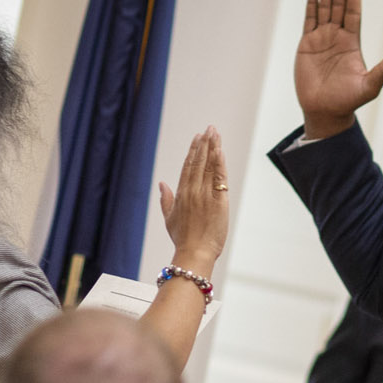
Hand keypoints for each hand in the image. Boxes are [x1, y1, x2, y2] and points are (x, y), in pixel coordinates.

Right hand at [158, 125, 227, 271]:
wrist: (194, 253)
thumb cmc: (183, 239)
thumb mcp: (169, 218)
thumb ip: (166, 199)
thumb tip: (161, 184)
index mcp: (181, 194)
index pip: (187, 166)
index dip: (193, 151)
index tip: (197, 138)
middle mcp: (192, 190)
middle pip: (198, 161)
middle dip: (204, 143)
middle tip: (209, 129)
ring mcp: (205, 195)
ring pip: (209, 166)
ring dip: (213, 147)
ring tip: (215, 133)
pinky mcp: (219, 201)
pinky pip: (220, 177)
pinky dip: (220, 163)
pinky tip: (221, 151)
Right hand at [296, 0, 382, 139]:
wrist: (324, 112)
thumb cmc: (348, 101)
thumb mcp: (369, 86)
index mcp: (352, 43)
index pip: (354, 13)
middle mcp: (338, 37)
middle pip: (338, 4)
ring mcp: (321, 39)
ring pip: (324, 7)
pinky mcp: (306, 44)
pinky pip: (309, 19)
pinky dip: (311, 4)